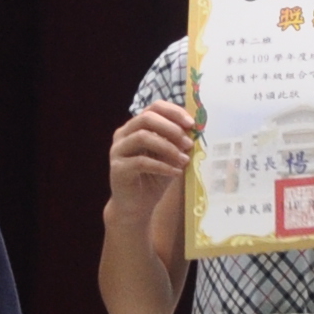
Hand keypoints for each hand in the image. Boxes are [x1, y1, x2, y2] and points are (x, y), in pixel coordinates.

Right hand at [106, 102, 193, 216]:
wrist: (136, 205)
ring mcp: (117, 150)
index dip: (174, 112)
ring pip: (142, 137)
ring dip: (168, 147)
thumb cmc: (155, 177)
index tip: (192, 124)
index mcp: (136, 126)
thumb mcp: (170, 156)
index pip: (154, 108)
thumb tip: (196, 130)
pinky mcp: (117, 168)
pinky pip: (141, 162)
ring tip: (185, 160)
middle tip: (189, 143)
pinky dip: (162, 166)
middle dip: (171, 129)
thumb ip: (178, 142)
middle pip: (146, 118)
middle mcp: (123, 134)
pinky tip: (175, 173)